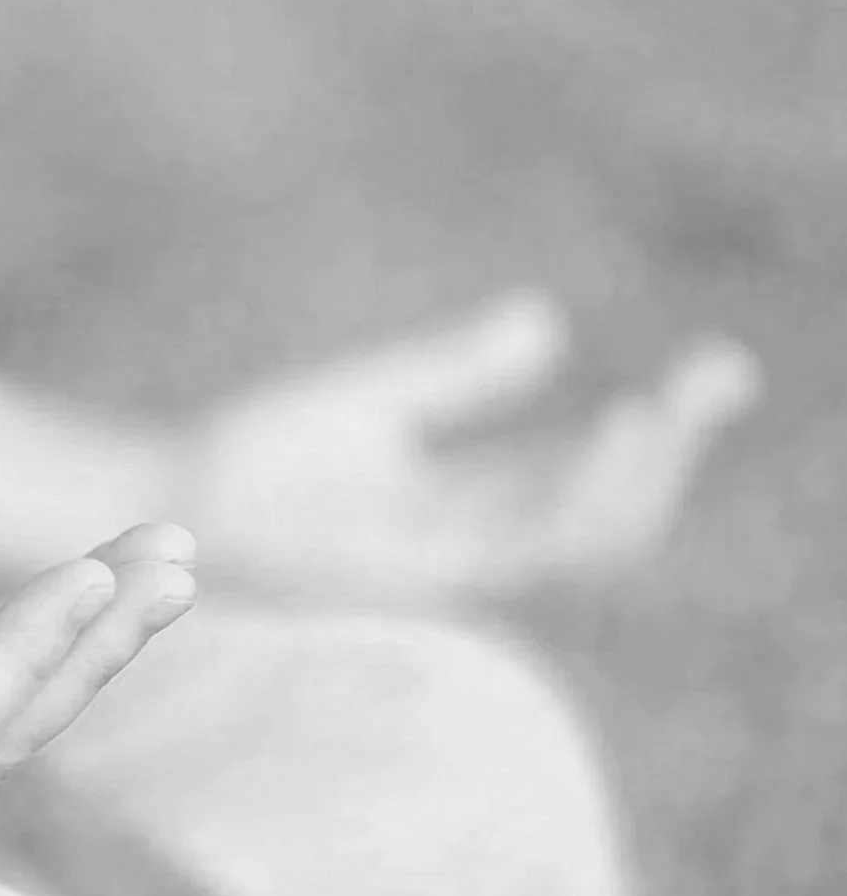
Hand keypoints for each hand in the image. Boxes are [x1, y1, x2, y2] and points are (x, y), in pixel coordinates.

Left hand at [187, 290, 759, 604]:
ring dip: (634, 475)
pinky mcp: (415, 574)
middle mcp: (463, 541)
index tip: (710, 371)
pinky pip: (521, 543)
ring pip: (574, 537)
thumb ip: (457, 372)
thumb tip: (548, 321)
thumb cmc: (258, 454)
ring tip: (668, 404)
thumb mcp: (372, 399)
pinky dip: (577, 493)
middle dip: (666, 455)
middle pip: (596, 514)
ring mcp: (443, 564)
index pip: (579, 475)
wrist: (175, 501)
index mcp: (458, 501)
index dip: (653, 434)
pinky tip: (614, 432)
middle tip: (720, 377)